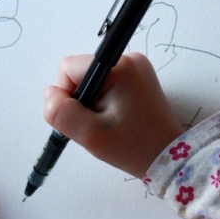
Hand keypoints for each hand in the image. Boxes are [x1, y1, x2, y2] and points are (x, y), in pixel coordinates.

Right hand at [43, 52, 183, 177]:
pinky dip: (104, 102)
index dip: (66, 95)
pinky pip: (106, 84)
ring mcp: (136, 68)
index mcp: (119, 66)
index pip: (69, 68)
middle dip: (81, 100)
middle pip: (81, 73)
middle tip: (99, 124)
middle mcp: (129, 59)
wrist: (170, 159)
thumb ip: (61, 112)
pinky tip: (116, 119)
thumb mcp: (90, 135)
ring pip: (92, 80)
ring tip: (109, 124)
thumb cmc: (134, 147)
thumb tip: (49, 94)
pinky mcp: (138, 79)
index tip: (84, 118)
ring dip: (92, 102)